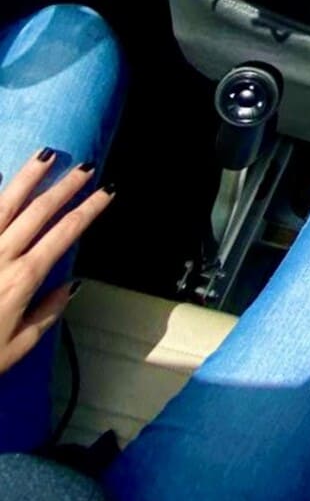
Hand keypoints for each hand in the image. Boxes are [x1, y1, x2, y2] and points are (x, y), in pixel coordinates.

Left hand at [0, 149, 113, 376]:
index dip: (89, 210)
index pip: (64, 234)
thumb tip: (72, 285)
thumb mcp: (18, 345)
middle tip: (85, 167)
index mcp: (23, 278)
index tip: (107, 191)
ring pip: (6, 203)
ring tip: (46, 155)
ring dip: (28, 177)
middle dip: (65, 186)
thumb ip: (47, 312)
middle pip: (38, 211)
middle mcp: (1, 256)